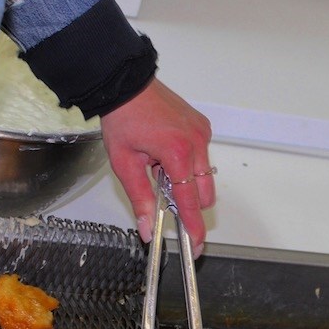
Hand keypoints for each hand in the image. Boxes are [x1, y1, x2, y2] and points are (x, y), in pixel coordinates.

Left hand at [100, 78, 214, 257]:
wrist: (127, 83)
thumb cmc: (123, 118)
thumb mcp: (124, 164)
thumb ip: (139, 199)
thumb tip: (147, 229)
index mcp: (177, 153)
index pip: (190, 201)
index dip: (193, 226)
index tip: (196, 244)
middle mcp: (197, 143)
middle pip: (205, 193)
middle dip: (188, 201)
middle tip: (162, 193)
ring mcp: (203, 133)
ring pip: (205, 176)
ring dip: (187, 181)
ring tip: (159, 166)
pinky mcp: (203, 127)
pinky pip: (203, 157)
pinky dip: (188, 163)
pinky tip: (166, 152)